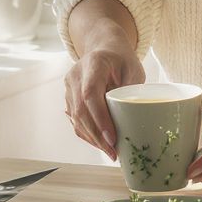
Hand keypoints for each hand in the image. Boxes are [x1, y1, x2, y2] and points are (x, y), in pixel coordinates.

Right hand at [64, 42, 143, 160]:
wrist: (105, 49)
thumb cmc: (122, 60)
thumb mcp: (133, 69)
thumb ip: (130, 92)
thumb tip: (130, 123)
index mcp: (93, 64)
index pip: (90, 94)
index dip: (100, 118)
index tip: (112, 138)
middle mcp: (76, 75)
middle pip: (81, 110)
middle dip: (97, 136)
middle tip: (114, 152)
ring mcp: (69, 87)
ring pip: (76, 118)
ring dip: (92, 138)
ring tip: (110, 152)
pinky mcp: (68, 97)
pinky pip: (75, 120)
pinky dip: (87, 134)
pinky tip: (100, 143)